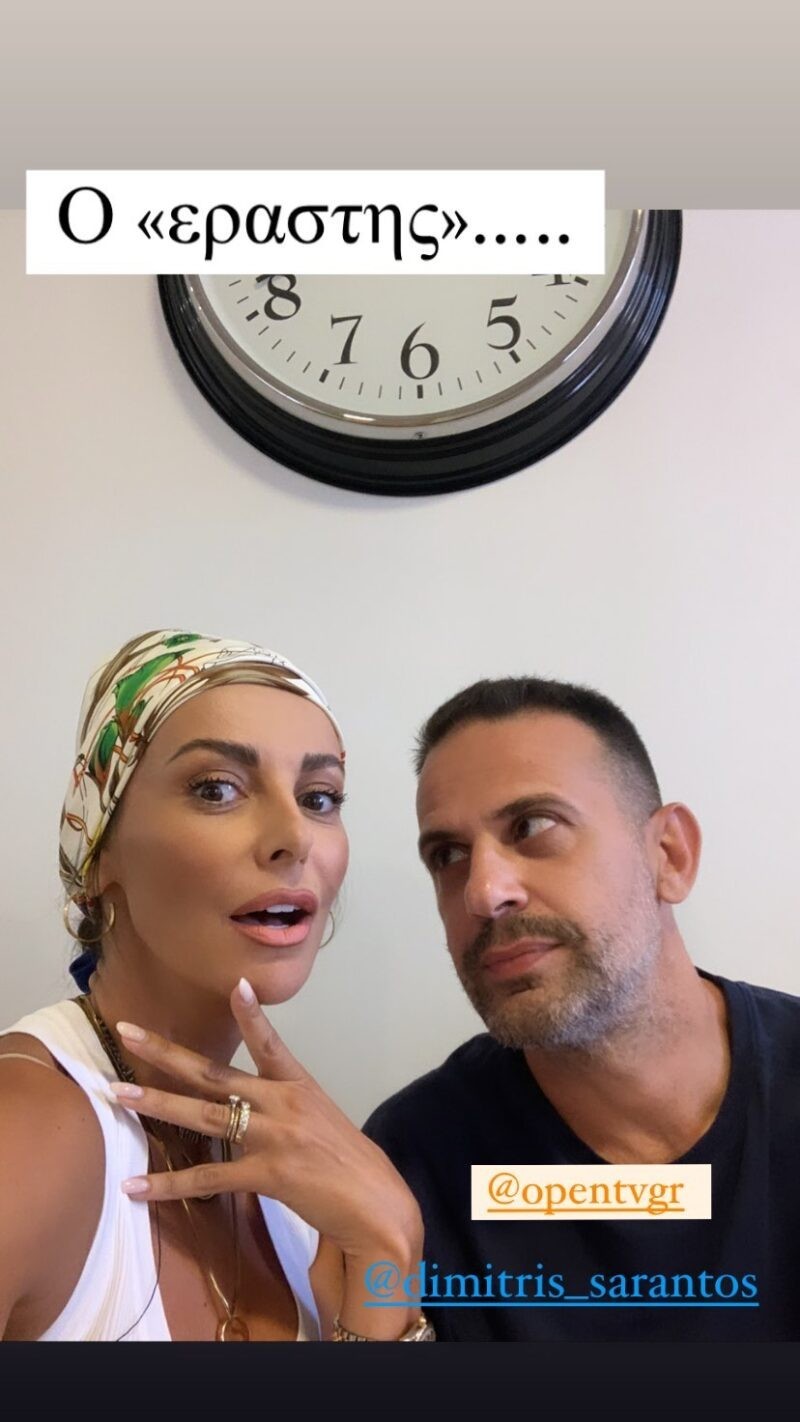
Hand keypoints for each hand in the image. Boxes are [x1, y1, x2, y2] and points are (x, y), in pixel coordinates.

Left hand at [110, 978, 422, 1265]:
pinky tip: (135, 1186)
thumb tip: (250, 1107)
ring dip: (158, 1103)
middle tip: (127, 1032)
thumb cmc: (347, 1165)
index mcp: (298, 1086)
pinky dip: (168, 1184)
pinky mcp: (267, 1174)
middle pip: (214, 1073)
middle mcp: (283, 1104)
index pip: (270, 1043)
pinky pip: (207, 1178)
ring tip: (120, 1094)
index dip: (252, 1014)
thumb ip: (283, 1109)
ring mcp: (274, 1137)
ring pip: (204, 1115)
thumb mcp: (320, 1121)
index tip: (235, 985)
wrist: (377, 1205)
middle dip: (167, 1052)